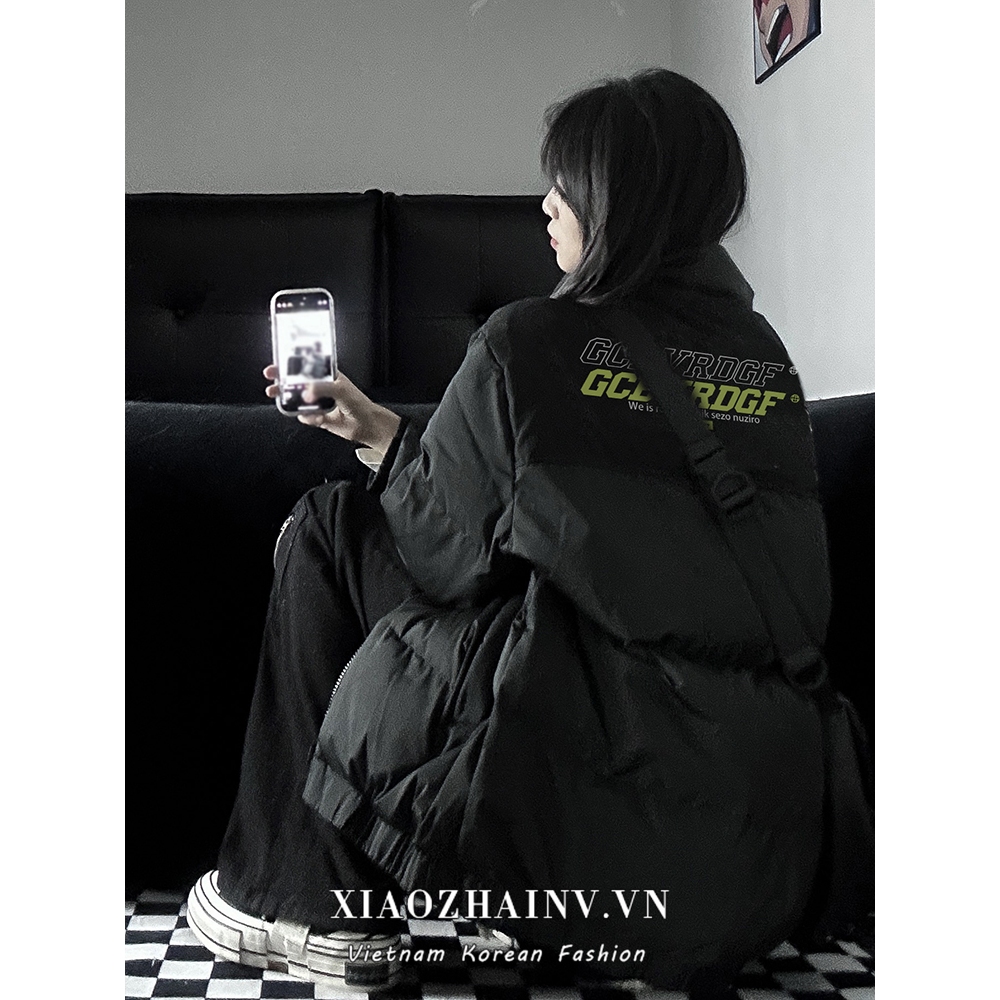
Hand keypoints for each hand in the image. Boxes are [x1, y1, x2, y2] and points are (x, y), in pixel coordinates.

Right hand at [263, 365, 400, 452]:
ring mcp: (318, 403)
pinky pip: (306, 417)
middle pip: (296, 382)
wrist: (367, 426)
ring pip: (297, 400)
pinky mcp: (318, 418)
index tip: (278, 364)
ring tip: (276, 396)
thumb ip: (322, 388)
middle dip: (282, 380)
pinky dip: (307, 418)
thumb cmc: (359, 403)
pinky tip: (315, 418)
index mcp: (327, 376)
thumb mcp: (340, 390)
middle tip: (271, 380)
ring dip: (288, 399)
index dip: (291, 364)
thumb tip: (305, 393)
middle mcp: (321, 388)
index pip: (306, 367)